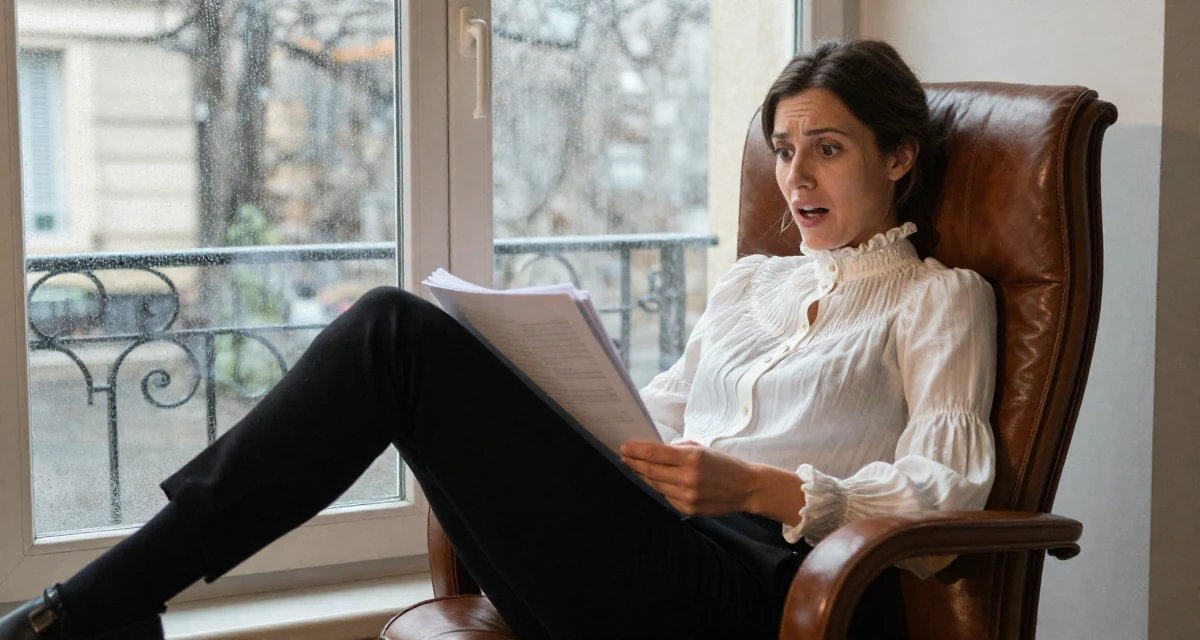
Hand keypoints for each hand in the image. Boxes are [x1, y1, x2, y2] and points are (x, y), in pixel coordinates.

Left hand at [619, 440, 759, 516]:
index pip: (655, 454)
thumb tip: (654, 450)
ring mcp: (688, 496)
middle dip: (634, 463)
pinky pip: (666, 497)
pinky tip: (655, 481)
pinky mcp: (689, 509)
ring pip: (656, 485)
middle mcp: (688, 478)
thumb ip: (678, 449)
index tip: (624, 448)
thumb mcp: (702, 449)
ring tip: (635, 468)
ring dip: (643, 476)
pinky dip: (659, 488)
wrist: (745, 488)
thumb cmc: (723, 464)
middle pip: (651, 471)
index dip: (637, 451)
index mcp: (692, 458)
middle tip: (624, 457)